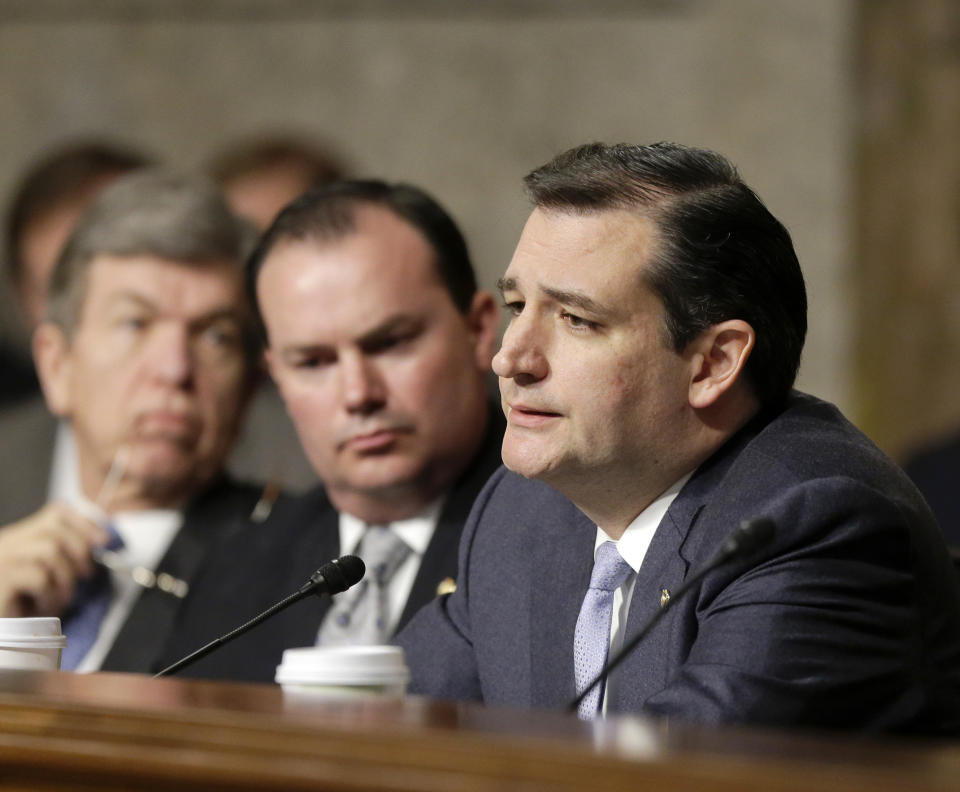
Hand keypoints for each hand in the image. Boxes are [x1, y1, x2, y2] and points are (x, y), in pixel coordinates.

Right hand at [0, 503, 107, 617]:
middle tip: (86, 576)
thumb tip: (100, 541)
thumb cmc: (23, 607)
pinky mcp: (1, 580)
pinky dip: (50, 594)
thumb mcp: (49, 575)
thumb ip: (65, 556)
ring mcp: (2, 560)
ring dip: (65, 578)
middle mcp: (8, 543)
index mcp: (20, 537)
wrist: (2, 632)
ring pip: (49, 551)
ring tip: (61, 599)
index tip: (103, 541)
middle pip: (55, 530)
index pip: (55, 513)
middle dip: (80, 552)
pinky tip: (45, 606)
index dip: (84, 523)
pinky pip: (38, 578)